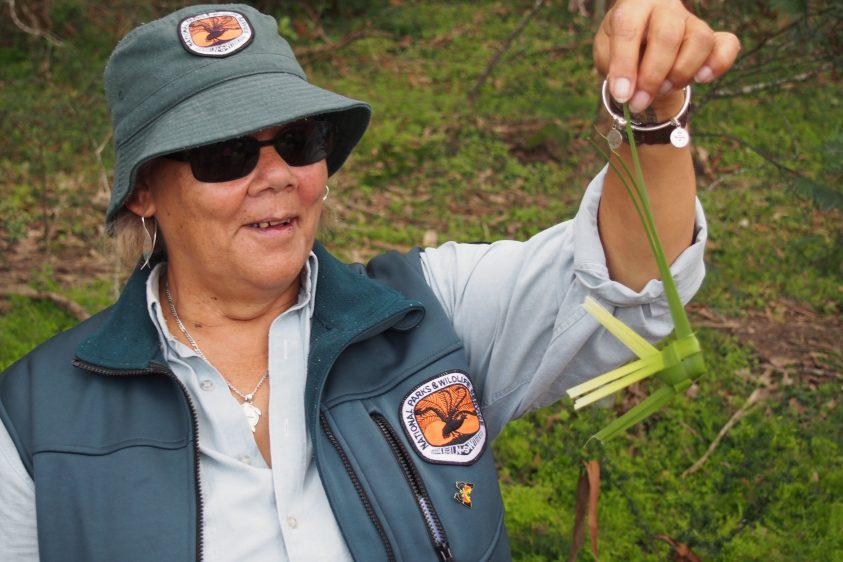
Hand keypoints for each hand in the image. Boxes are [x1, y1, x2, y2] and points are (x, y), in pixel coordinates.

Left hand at [593, 0, 740, 115]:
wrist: (641, 53)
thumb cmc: (620, 51)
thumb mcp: (605, 55)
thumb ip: (613, 68)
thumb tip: (627, 91)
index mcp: (634, 6)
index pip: (629, 28)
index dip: (624, 64)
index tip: (621, 94)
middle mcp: (666, 8)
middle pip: (668, 35)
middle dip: (652, 76)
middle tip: (638, 102)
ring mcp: (692, 21)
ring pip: (699, 40)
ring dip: (680, 74)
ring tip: (662, 89)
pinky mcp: (713, 37)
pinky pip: (727, 45)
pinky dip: (718, 64)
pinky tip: (701, 79)